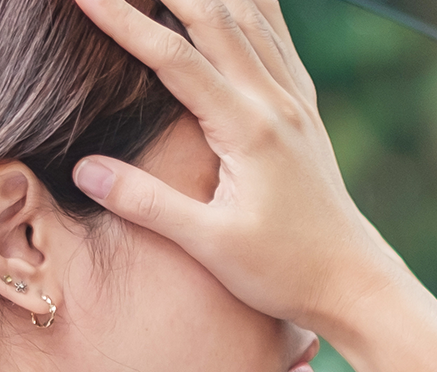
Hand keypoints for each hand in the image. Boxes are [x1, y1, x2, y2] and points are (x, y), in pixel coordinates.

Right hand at [69, 0, 401, 327]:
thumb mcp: (210, 245)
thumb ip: (147, 203)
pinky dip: (253, 8)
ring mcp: (295, 103)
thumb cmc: (284, 270)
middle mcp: (276, 104)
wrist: (352, 281)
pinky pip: (277, 42)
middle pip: (216, 18)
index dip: (124, 21)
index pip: (174, 58)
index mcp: (249, 130)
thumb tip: (84, 169)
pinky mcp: (305, 112)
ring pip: (252, 20)